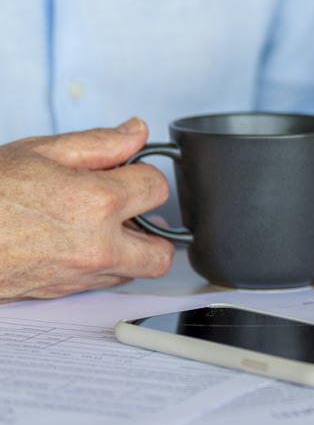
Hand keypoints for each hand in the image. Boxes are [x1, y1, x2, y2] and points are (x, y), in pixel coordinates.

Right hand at [0, 119, 174, 301]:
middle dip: (154, 226)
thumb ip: (98, 143)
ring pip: (134, 270)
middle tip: (131, 207)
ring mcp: (79, 275)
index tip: (127, 170)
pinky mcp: (60, 293)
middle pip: (163, 249)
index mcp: (96, 202)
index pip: (158, 188)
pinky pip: (101, 282)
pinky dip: (101, 264)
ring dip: (129, 248)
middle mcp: (96, 245)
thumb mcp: (39, 151)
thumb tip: (136, 132)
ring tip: (99, 224)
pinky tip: (76, 241)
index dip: (144, 173)